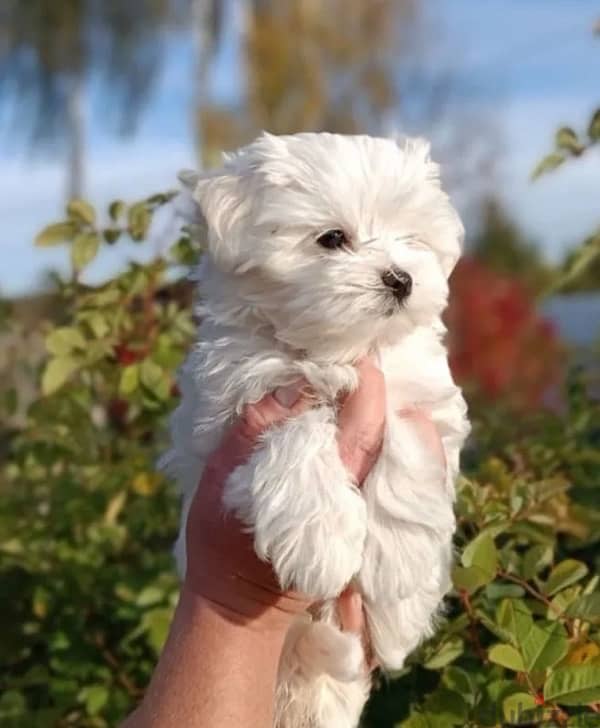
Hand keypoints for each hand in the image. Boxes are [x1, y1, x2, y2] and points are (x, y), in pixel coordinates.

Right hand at [183, 358, 385, 633]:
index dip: (365, 384)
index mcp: (327, 486)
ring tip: (354, 370)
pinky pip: (368, 461)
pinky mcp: (351, 512)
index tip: (356, 350)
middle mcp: (353, 497)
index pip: (362, 426)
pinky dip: (365, 427)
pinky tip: (348, 407)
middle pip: (380, 432)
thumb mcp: (225, 478)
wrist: (237, 602)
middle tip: (358, 349)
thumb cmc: (221, 541)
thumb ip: (257, 430)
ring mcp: (356, 507)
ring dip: (372, 405)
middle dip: (373, 387)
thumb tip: (294, 384)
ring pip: (380, 446)